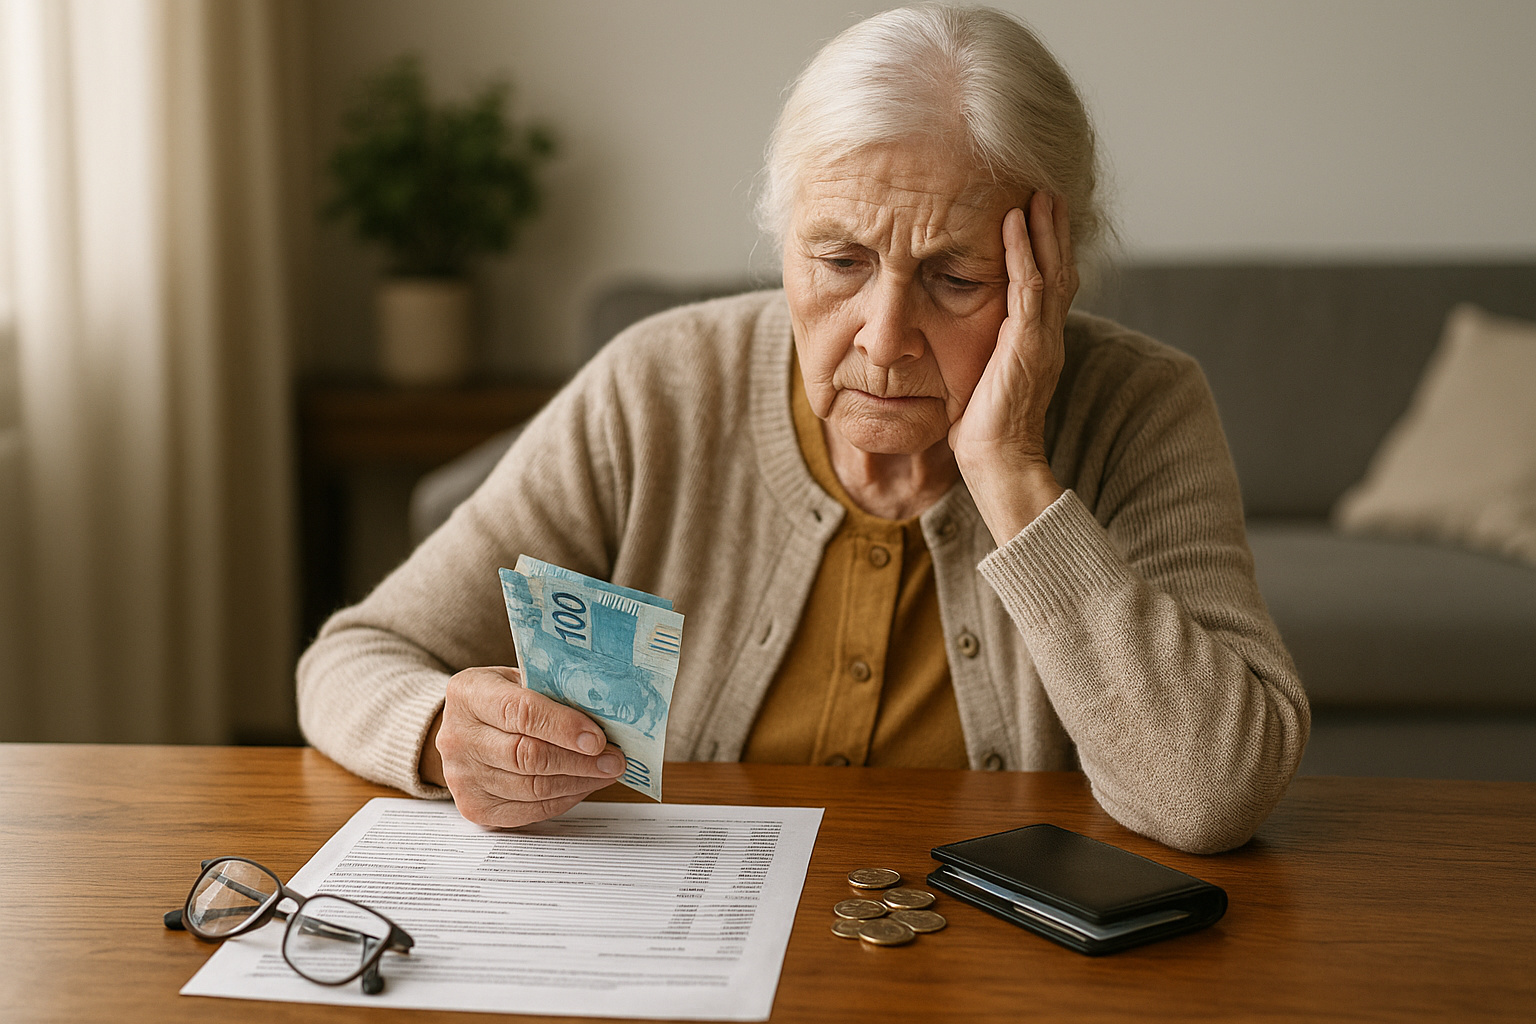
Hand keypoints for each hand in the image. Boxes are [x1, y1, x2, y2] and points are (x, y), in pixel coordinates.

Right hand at [421, 666, 626, 827]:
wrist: (465, 730)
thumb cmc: (502, 700)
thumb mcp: (519, 680)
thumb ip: (552, 692)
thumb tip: (605, 714)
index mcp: (469, 694)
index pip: (520, 712)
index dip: (563, 727)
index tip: (598, 738)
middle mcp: (457, 737)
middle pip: (526, 755)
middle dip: (579, 760)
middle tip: (614, 759)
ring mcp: (462, 777)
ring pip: (531, 788)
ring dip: (577, 782)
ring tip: (606, 772)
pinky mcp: (475, 807)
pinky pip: (528, 811)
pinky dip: (563, 800)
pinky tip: (583, 786)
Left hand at [949, 192, 1075, 542]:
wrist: (998, 463)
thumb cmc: (982, 430)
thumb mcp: (980, 379)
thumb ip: (979, 352)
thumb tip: (953, 335)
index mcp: (1037, 342)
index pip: (1048, 283)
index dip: (1045, 247)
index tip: (1036, 212)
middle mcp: (1047, 335)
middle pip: (1058, 267)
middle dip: (1053, 227)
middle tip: (1047, 186)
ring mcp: (1042, 339)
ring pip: (1051, 270)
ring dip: (1043, 228)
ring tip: (1038, 190)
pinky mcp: (1029, 346)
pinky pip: (1030, 289)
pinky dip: (1023, 253)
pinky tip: (1014, 223)